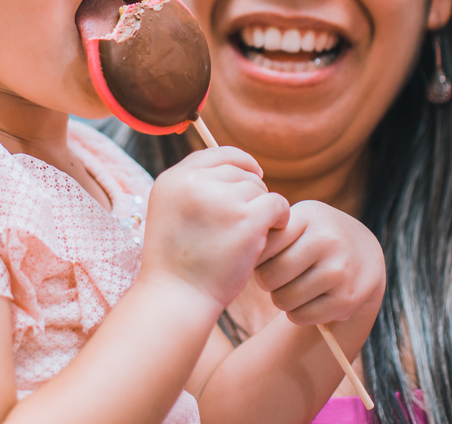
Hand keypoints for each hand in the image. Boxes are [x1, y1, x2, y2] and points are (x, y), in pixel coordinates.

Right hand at [142, 146, 289, 308]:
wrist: (177, 297)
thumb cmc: (177, 263)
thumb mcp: (172, 213)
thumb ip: (196, 188)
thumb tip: (237, 169)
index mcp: (172, 179)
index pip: (214, 154)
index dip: (238, 162)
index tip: (254, 174)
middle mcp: (193, 182)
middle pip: (239, 172)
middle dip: (249, 194)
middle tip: (243, 224)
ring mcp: (220, 198)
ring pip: (259, 188)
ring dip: (261, 210)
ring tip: (247, 236)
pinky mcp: (245, 218)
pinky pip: (277, 204)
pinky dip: (280, 218)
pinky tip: (269, 235)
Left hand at [254, 200, 384, 325]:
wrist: (364, 251)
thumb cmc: (316, 234)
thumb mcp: (299, 219)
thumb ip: (271, 229)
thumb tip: (239, 250)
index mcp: (308, 216)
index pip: (262, 244)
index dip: (256, 255)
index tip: (265, 255)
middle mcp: (327, 240)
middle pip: (270, 276)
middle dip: (266, 280)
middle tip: (275, 275)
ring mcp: (339, 271)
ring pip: (283, 299)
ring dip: (281, 298)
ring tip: (291, 286)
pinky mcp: (346, 299)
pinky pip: (301, 316)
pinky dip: (296, 313)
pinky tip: (305, 299)